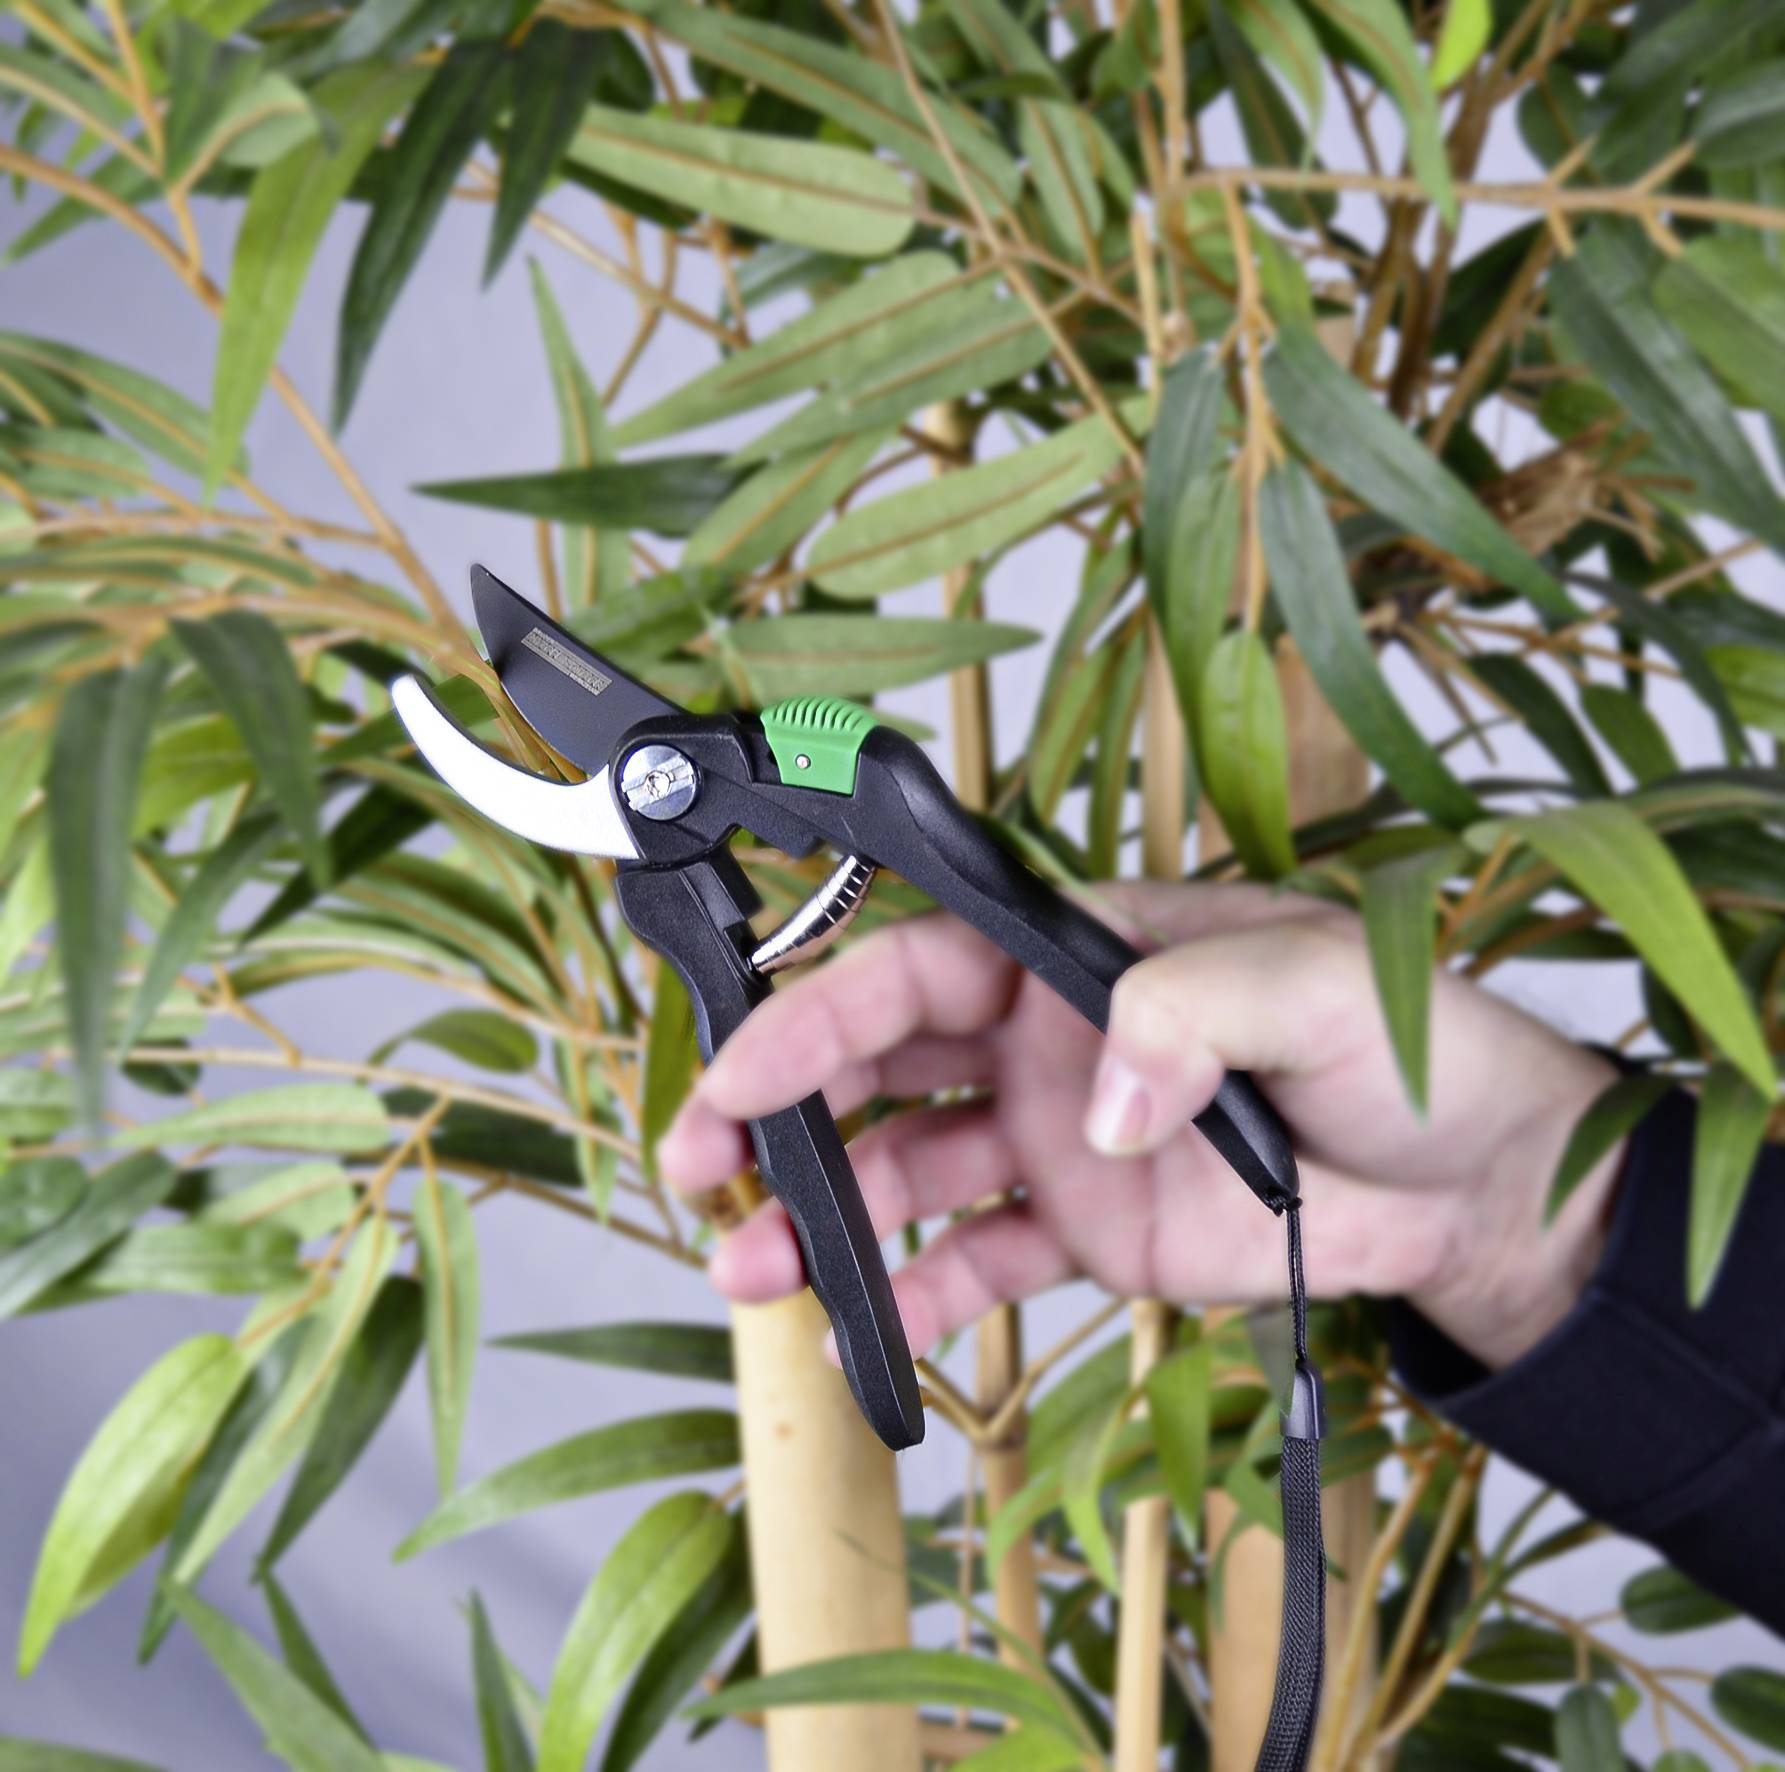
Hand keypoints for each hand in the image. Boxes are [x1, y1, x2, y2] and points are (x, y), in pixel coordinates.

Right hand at [659, 884, 1623, 1372]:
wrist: (1474, 1184)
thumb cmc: (1408, 1046)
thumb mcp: (1312, 988)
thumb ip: (1190, 1010)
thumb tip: (1089, 1102)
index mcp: (1077, 954)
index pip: (919, 966)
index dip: (818, 1013)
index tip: (744, 1073)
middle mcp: (1044, 1041)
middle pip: (877, 1065)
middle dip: (776, 1110)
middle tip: (701, 1166)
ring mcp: (1057, 1141)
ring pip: (904, 1170)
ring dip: (821, 1216)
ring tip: (750, 1268)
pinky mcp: (1086, 1235)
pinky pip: (975, 1264)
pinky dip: (913, 1298)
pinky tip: (862, 1335)